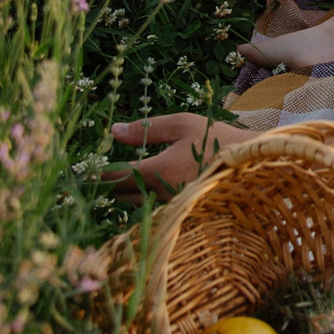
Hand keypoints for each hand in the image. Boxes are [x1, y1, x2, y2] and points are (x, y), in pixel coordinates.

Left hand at [103, 113, 250, 200]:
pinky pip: (151, 206)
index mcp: (157, 170)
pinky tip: (139, 187)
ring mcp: (171, 205)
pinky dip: (140, 197)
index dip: (96, 174)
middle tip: (92, 176)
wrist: (250, 164)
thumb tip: (113, 131)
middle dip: (105, 185)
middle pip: (120, 194)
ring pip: (135, 202)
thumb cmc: (216, 138)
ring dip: (122, 192)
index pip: (115, 176)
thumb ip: (146, 128)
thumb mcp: (181, 124)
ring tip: (112, 180)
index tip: (82, 171)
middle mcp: (160, 193)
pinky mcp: (180, 209)